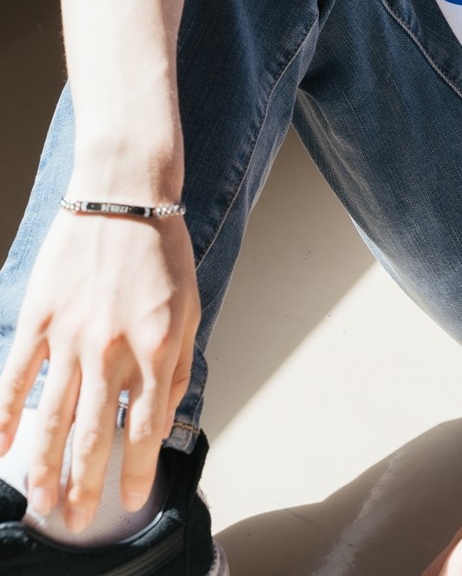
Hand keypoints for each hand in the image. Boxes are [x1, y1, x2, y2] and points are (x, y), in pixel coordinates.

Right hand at [0, 207, 198, 529]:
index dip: (136, 473)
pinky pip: (17, 378)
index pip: (145, 430)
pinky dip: (7, 417)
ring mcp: (71, 335)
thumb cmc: (162, 250)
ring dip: (43, 468)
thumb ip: (177, 367)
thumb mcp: (191, 308)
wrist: (123, 194)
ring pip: (51, 419)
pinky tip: (3, 446)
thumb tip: (162, 420)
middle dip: (84, 487)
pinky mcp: (40, 317)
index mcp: (157, 346)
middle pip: (92, 437)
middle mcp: (112, 348)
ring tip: (40, 502)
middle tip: (75, 520)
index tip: (130, 501)